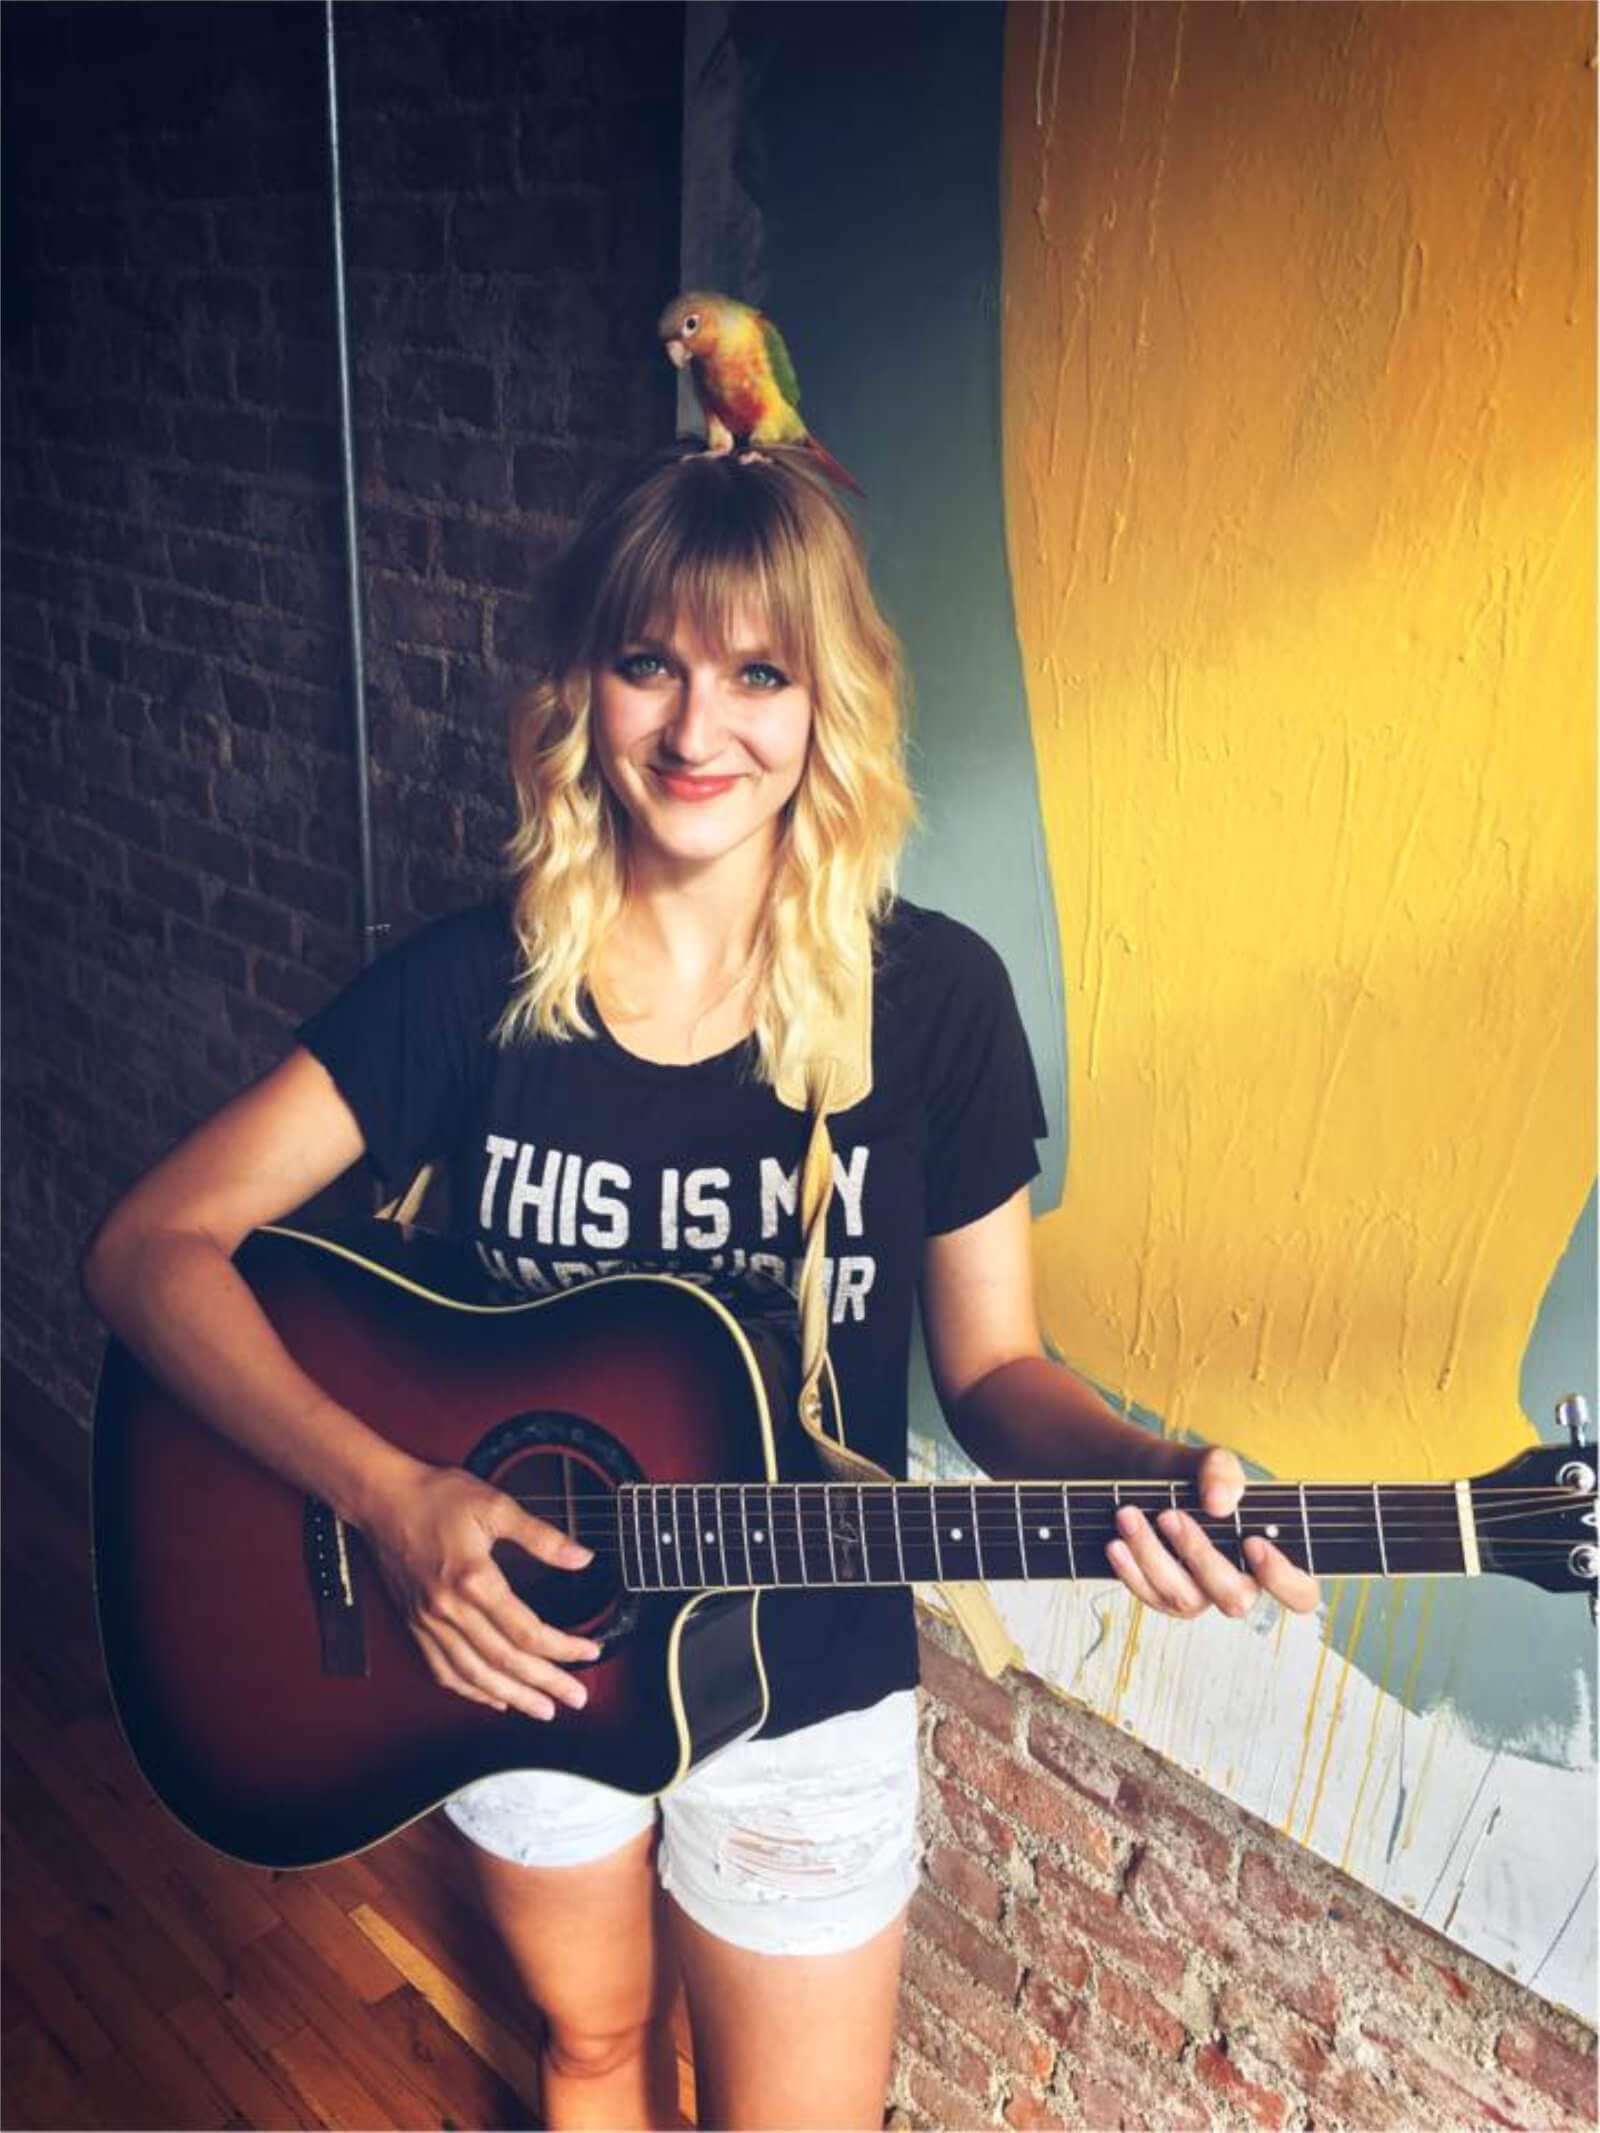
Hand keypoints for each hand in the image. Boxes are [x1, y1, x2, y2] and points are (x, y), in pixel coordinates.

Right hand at [362, 1464, 602, 1717]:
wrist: (383, 1500)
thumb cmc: (436, 1498)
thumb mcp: (495, 1505)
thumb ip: (541, 1536)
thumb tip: (582, 1556)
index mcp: (474, 1580)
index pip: (527, 1630)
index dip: (562, 1647)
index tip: (590, 1651)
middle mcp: (450, 1609)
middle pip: (505, 1660)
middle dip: (545, 1684)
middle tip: (576, 1698)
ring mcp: (429, 1622)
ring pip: (474, 1674)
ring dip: (512, 1697)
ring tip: (541, 1710)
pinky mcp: (415, 1625)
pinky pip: (443, 1670)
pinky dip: (471, 1690)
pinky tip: (492, 1697)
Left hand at [1106, 1446, 1321, 1620]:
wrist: (1139, 1478)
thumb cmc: (1189, 1473)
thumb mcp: (1207, 1460)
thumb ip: (1222, 1471)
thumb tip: (1219, 1504)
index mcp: (1269, 1558)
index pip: (1300, 1593)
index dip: (1284, 1579)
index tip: (1252, 1541)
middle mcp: (1239, 1585)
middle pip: (1235, 1599)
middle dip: (1199, 1556)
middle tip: (1169, 1514)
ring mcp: (1201, 1597)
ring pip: (1185, 1600)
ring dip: (1153, 1556)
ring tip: (1128, 1515)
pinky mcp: (1164, 1598)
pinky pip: (1151, 1599)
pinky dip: (1130, 1570)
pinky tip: (1116, 1542)